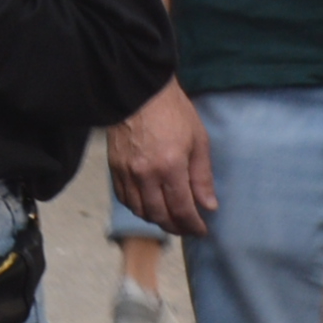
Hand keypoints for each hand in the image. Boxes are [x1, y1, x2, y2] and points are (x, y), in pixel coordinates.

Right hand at [111, 82, 216, 232]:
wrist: (140, 92)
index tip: (201, 229)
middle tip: (187, 228)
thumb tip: (208, 206)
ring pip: (140, 211)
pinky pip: (125, 199)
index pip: (182, 209)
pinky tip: (149, 205)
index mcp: (170, 166)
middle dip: (176, 227)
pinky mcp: (114, 168)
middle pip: (160, 215)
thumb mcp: (198, 140)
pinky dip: (138, 208)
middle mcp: (146, 174)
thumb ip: (202, 176)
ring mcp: (127, 172)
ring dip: (156, 220)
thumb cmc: (173, 112)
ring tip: (170, 218)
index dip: (193, 225)